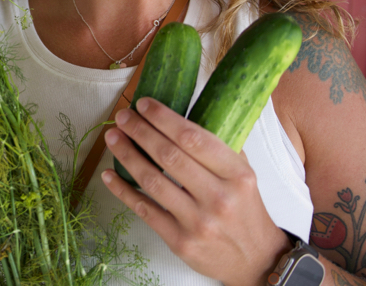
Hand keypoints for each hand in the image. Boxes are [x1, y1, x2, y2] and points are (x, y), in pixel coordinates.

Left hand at [102, 97, 289, 285]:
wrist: (257, 260)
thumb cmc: (245, 209)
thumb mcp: (244, 175)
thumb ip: (220, 146)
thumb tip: (182, 115)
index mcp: (237, 175)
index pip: (194, 138)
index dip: (164, 118)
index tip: (144, 104)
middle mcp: (218, 197)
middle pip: (169, 156)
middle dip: (140, 131)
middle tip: (122, 116)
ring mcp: (197, 221)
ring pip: (152, 181)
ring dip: (127, 155)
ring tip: (112, 137)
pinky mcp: (180, 241)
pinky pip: (144, 210)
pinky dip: (123, 190)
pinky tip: (108, 174)